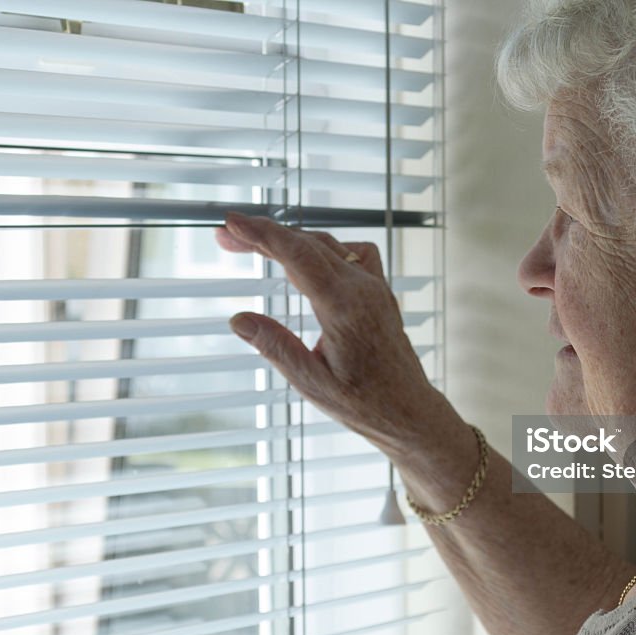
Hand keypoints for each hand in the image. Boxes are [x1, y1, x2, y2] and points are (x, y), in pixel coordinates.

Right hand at [216, 212, 457, 456]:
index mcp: (344, 307)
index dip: (261, 234)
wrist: (409, 410)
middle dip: (264, 234)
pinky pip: (350, 254)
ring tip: (253, 244)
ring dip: (289, 240)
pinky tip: (304, 260)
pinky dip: (321, 249)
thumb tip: (238, 320)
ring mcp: (374, 287)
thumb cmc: (365, 403)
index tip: (231, 222)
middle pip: (307, 244)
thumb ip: (276, 348)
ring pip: (327, 245)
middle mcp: (363, 288)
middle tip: (226, 236)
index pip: (297, 255)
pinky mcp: (378, 291)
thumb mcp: (313, 383)